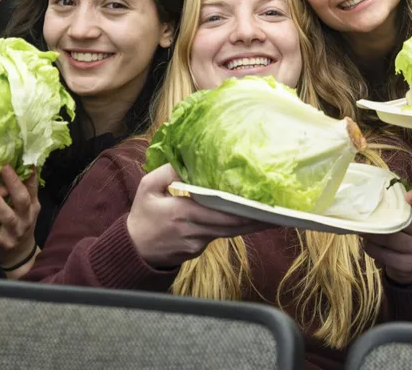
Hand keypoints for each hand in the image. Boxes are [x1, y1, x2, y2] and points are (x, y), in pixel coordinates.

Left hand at [0, 165, 41, 271]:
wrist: (19, 254)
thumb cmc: (21, 222)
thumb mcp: (27, 207)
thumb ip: (25, 188)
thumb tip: (23, 162)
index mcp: (32, 206)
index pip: (32, 187)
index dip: (28, 174)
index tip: (22, 159)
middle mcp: (26, 217)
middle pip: (22, 200)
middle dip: (14, 184)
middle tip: (3, 168)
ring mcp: (15, 232)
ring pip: (8, 218)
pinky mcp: (4, 244)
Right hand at [126, 164, 268, 268]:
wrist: (134, 249)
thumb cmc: (142, 215)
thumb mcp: (147, 188)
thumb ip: (167, 172)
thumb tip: (186, 160)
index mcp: (182, 213)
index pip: (220, 213)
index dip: (243, 211)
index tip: (261, 204)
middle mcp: (194, 231)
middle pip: (231, 226)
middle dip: (255, 220)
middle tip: (277, 212)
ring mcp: (197, 244)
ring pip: (228, 233)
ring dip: (248, 225)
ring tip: (271, 216)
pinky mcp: (198, 250)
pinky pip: (217, 236)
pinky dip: (231, 228)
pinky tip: (245, 219)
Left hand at [362, 190, 411, 285]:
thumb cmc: (405, 232)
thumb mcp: (407, 218)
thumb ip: (397, 207)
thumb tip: (370, 196)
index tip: (409, 195)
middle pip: (399, 223)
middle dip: (378, 220)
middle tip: (362, 216)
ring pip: (388, 239)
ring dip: (370, 234)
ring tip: (361, 230)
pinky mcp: (409, 265)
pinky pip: (383, 254)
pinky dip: (371, 248)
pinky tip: (369, 244)